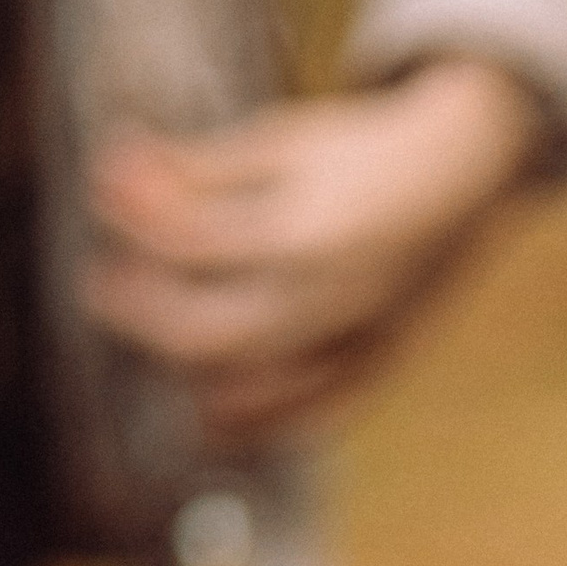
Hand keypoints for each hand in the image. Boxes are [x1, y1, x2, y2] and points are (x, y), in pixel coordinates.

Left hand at [84, 60, 543, 442]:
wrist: (464, 177)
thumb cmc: (363, 152)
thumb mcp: (281, 142)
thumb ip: (202, 166)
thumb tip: (116, 170)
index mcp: (300, 234)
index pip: (188, 242)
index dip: (133, 216)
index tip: (102, 191)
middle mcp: (325, 303)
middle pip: (204, 335)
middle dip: (141, 314)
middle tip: (102, 287)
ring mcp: (353, 345)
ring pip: (248, 393)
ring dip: (188, 371)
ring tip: (160, 335)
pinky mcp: (374, 367)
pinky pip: (307, 418)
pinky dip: (255, 423)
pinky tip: (214, 407)